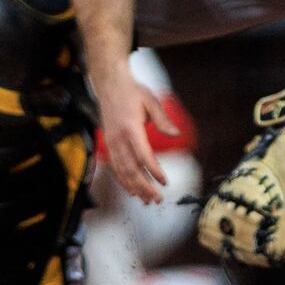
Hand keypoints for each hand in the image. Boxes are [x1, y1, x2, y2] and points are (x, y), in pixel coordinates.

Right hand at [91, 61, 174, 203]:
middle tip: (157, 199)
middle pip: (131, 169)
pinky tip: (133, 190)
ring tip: (147, 200)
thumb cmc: (132, 91)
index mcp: (130, 128)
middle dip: (144, 186)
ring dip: (134, 187)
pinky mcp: (109, 144)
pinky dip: (124, 180)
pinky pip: (116, 167)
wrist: (109, 84)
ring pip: (122, 171)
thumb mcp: (150, 100)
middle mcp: (118, 138)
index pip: (143, 155)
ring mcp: (111, 142)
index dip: (154, 171)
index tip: (164, 182)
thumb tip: (175, 133)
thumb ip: (162, 119)